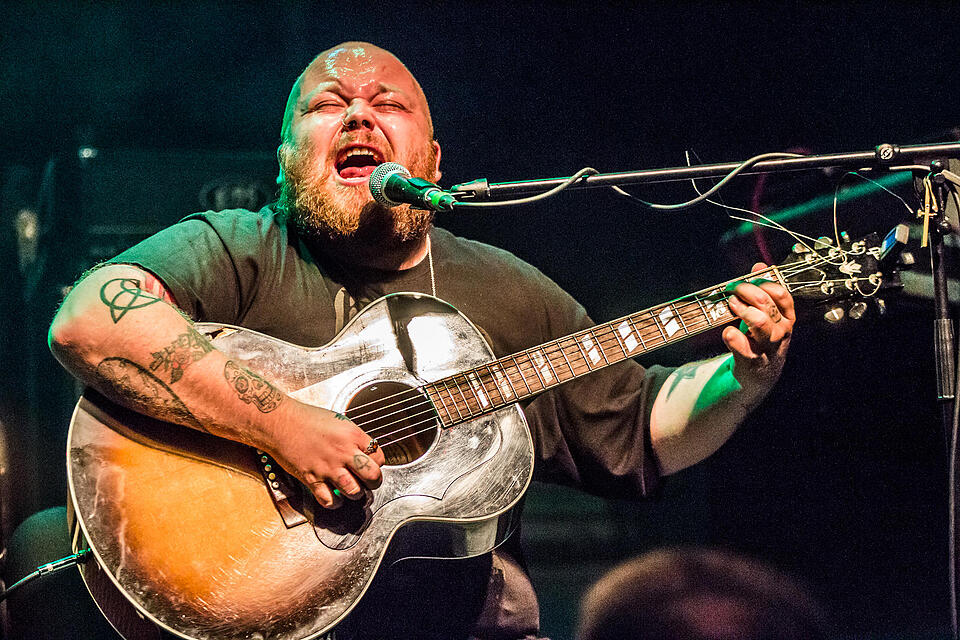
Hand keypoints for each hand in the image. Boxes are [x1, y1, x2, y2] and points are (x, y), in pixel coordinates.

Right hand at [266, 403, 385, 508]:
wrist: (280, 422)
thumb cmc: (307, 418)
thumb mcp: (339, 421)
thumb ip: (353, 438)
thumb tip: (364, 452)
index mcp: (352, 435)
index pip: (379, 457)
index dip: (377, 463)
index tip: (371, 464)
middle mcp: (343, 452)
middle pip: (373, 476)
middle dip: (374, 482)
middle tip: (369, 482)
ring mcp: (328, 467)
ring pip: (354, 491)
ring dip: (355, 493)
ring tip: (351, 488)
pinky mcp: (311, 478)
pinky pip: (330, 501)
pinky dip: (334, 503)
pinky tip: (334, 496)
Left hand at [722, 262, 794, 387]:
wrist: (760, 376)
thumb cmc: (761, 340)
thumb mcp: (767, 315)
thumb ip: (763, 291)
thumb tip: (759, 265)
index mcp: (786, 318)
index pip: (780, 294)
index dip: (761, 282)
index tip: (746, 280)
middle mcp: (781, 332)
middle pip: (765, 304)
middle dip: (745, 291)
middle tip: (732, 289)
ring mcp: (767, 347)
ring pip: (759, 322)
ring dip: (741, 309)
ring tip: (730, 305)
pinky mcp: (752, 360)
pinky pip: (742, 346)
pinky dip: (732, 336)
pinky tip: (728, 332)